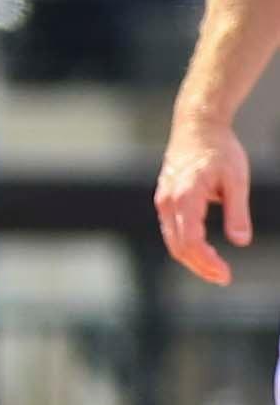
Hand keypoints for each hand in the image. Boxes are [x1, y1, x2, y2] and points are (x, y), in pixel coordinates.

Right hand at [155, 120, 252, 286]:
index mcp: (185, 197)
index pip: (191, 241)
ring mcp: (163, 202)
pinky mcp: (165, 201)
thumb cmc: (220, 149)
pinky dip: (186, 246)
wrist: (197, 127)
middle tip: (223, 277)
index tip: (226, 274)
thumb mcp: (237, 180)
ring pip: (172, 242)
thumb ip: (238, 212)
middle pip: (178, 247)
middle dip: (200, 266)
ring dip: (192, 260)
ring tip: (215, 269)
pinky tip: (203, 252)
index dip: (207, 262)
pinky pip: (171, 232)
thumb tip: (241, 241)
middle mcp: (168, 203)